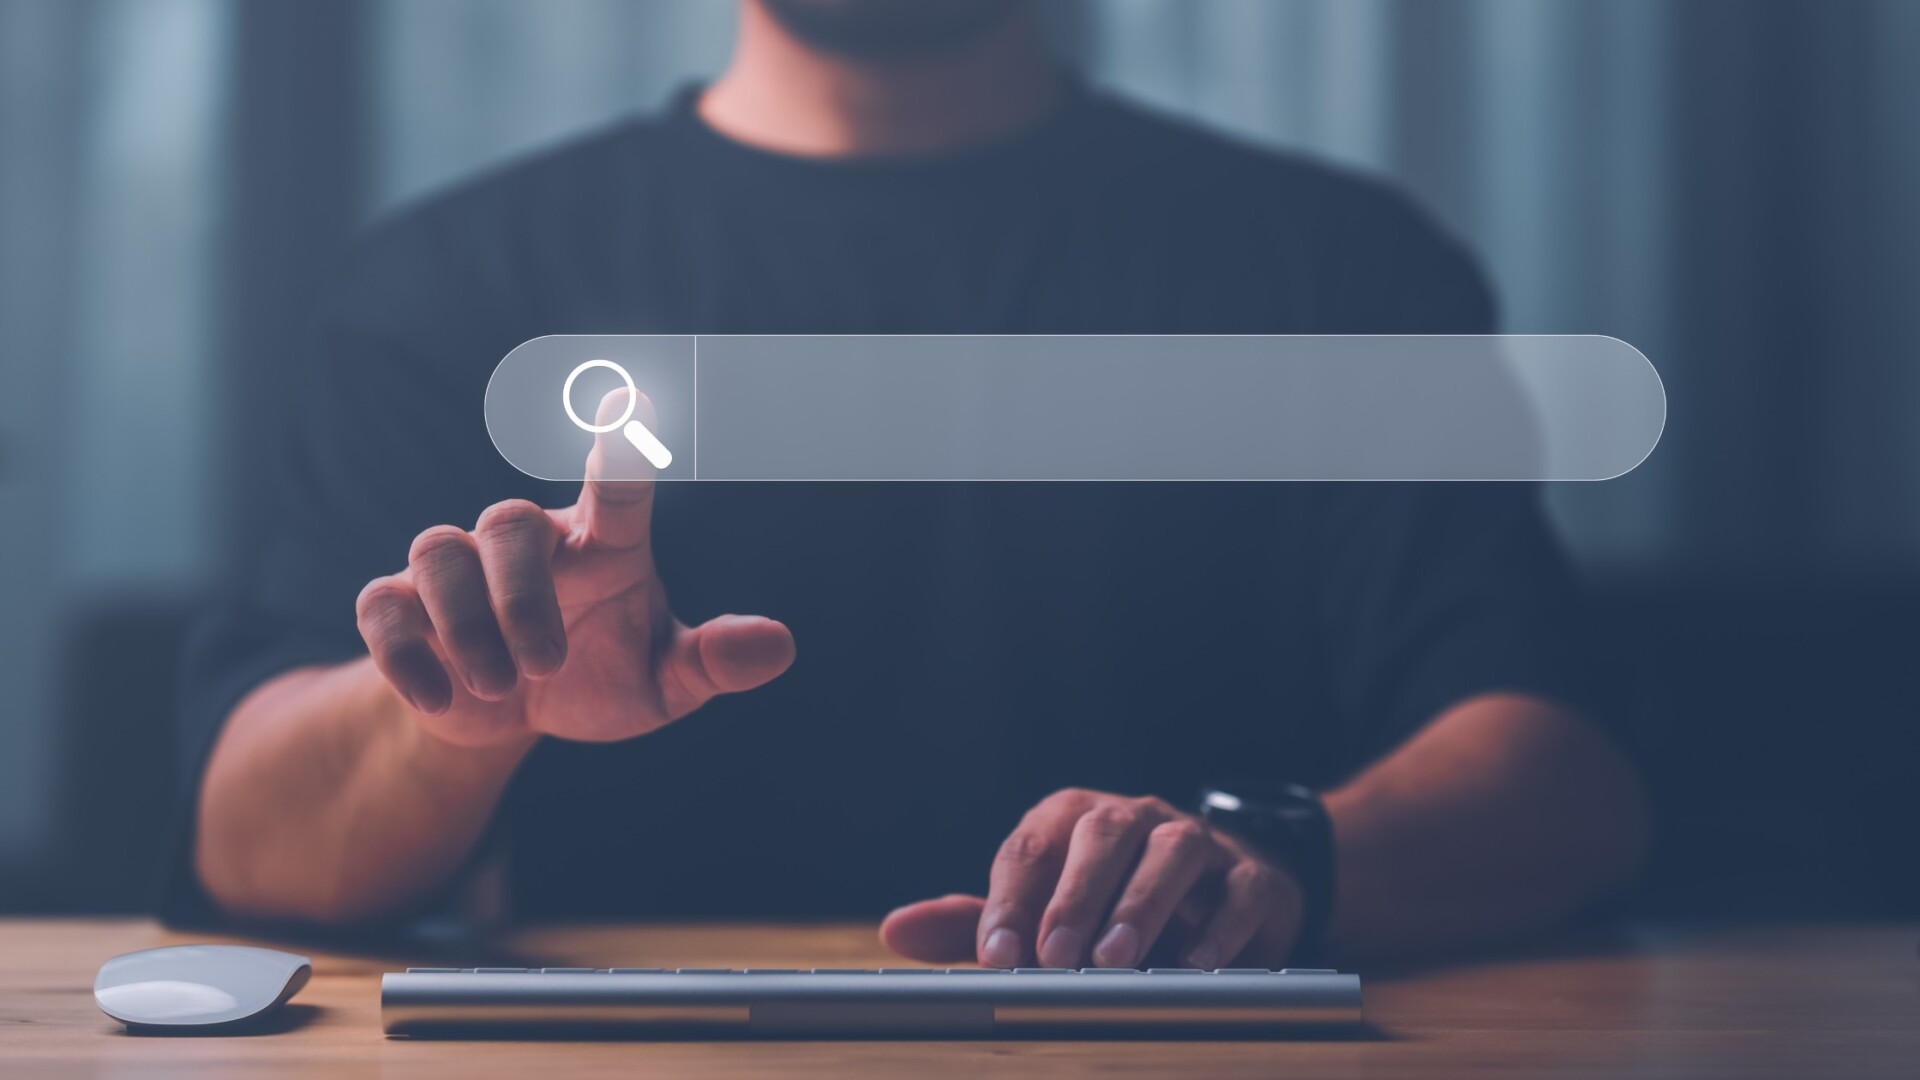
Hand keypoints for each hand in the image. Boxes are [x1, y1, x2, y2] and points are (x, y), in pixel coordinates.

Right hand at [353, 389, 793, 746]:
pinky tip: (441, 698)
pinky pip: (383, 607)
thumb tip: (780, 646)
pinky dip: (406, 653)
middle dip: (522, 599)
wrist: (511, 713)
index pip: (619, 486)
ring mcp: (460, 566)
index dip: (624, 444)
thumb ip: (712, 662)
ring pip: (438, 553)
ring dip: (467, 625)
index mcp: (603, 546)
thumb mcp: (662, 683)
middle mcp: (530, 540)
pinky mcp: (403, 605)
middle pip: (508, 526)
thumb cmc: (599, 676)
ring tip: (499, 686)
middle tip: (546, 666)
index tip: (632, 398)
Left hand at [881, 788, 1303, 969]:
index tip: (996, 955)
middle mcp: (1133, 819)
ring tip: (1116, 959)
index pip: (1032, 846)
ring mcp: (1197, 843)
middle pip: (1102, 836)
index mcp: (1073, 820)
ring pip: (1172, 852)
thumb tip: (896, 929)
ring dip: (1141, 904)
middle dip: (1075, 896)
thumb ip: (974, 924)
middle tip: (1054, 956)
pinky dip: (1220, 926)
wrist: (1223, 894)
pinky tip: (1197, 964)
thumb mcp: (1042, 913)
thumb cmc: (1112, 904)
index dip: (1011, 899)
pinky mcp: (1251, 876)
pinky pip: (1239, 890)